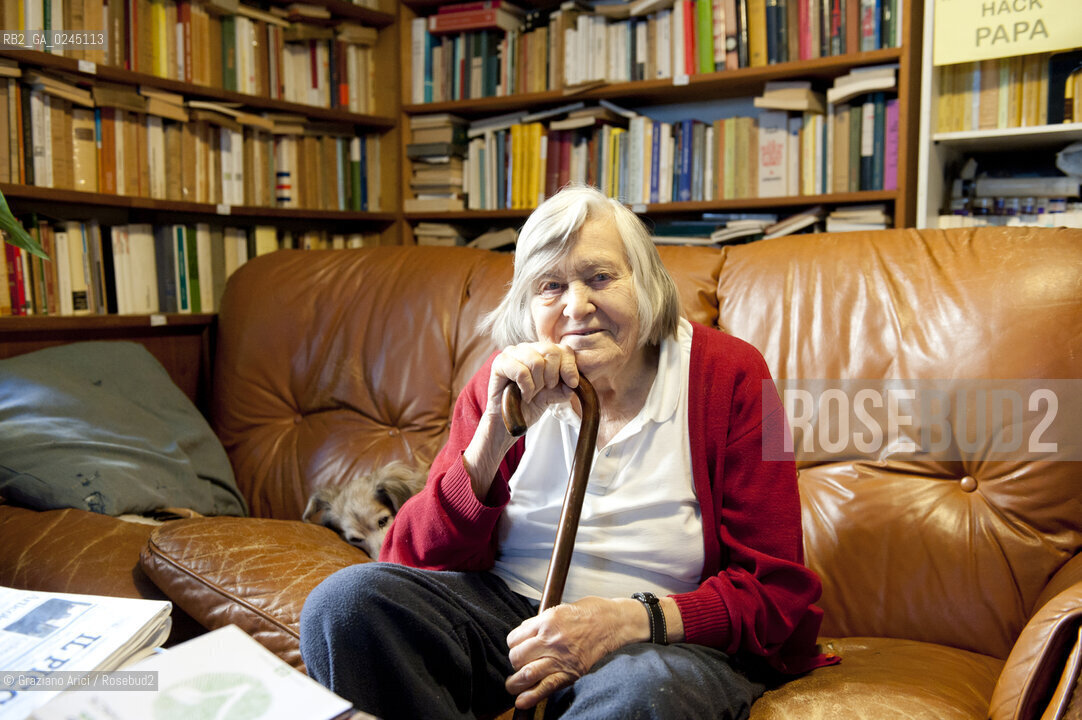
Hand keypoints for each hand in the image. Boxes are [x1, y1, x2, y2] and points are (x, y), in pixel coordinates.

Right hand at [487, 341, 579, 429]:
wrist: (510, 421)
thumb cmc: (530, 404)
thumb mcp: (554, 395)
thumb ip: (565, 387)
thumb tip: (573, 382)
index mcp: (542, 352)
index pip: (563, 349)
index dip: (569, 367)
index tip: (572, 384)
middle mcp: (528, 348)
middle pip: (551, 351)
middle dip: (553, 376)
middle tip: (546, 388)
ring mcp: (512, 353)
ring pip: (537, 362)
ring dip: (538, 383)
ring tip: (532, 392)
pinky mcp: (499, 363)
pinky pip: (521, 372)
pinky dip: (526, 388)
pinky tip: (524, 395)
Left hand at [505, 596, 642, 709]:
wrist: (614, 622)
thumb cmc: (590, 612)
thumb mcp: (560, 608)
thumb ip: (541, 622)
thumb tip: (524, 633)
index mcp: (546, 620)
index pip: (515, 637)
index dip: (513, 644)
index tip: (517, 647)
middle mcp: (551, 638)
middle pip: (517, 656)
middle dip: (514, 663)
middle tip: (518, 665)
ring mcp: (561, 656)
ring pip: (527, 673)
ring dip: (515, 683)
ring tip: (513, 686)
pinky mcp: (571, 671)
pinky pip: (547, 686)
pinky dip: (531, 696)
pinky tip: (522, 701)